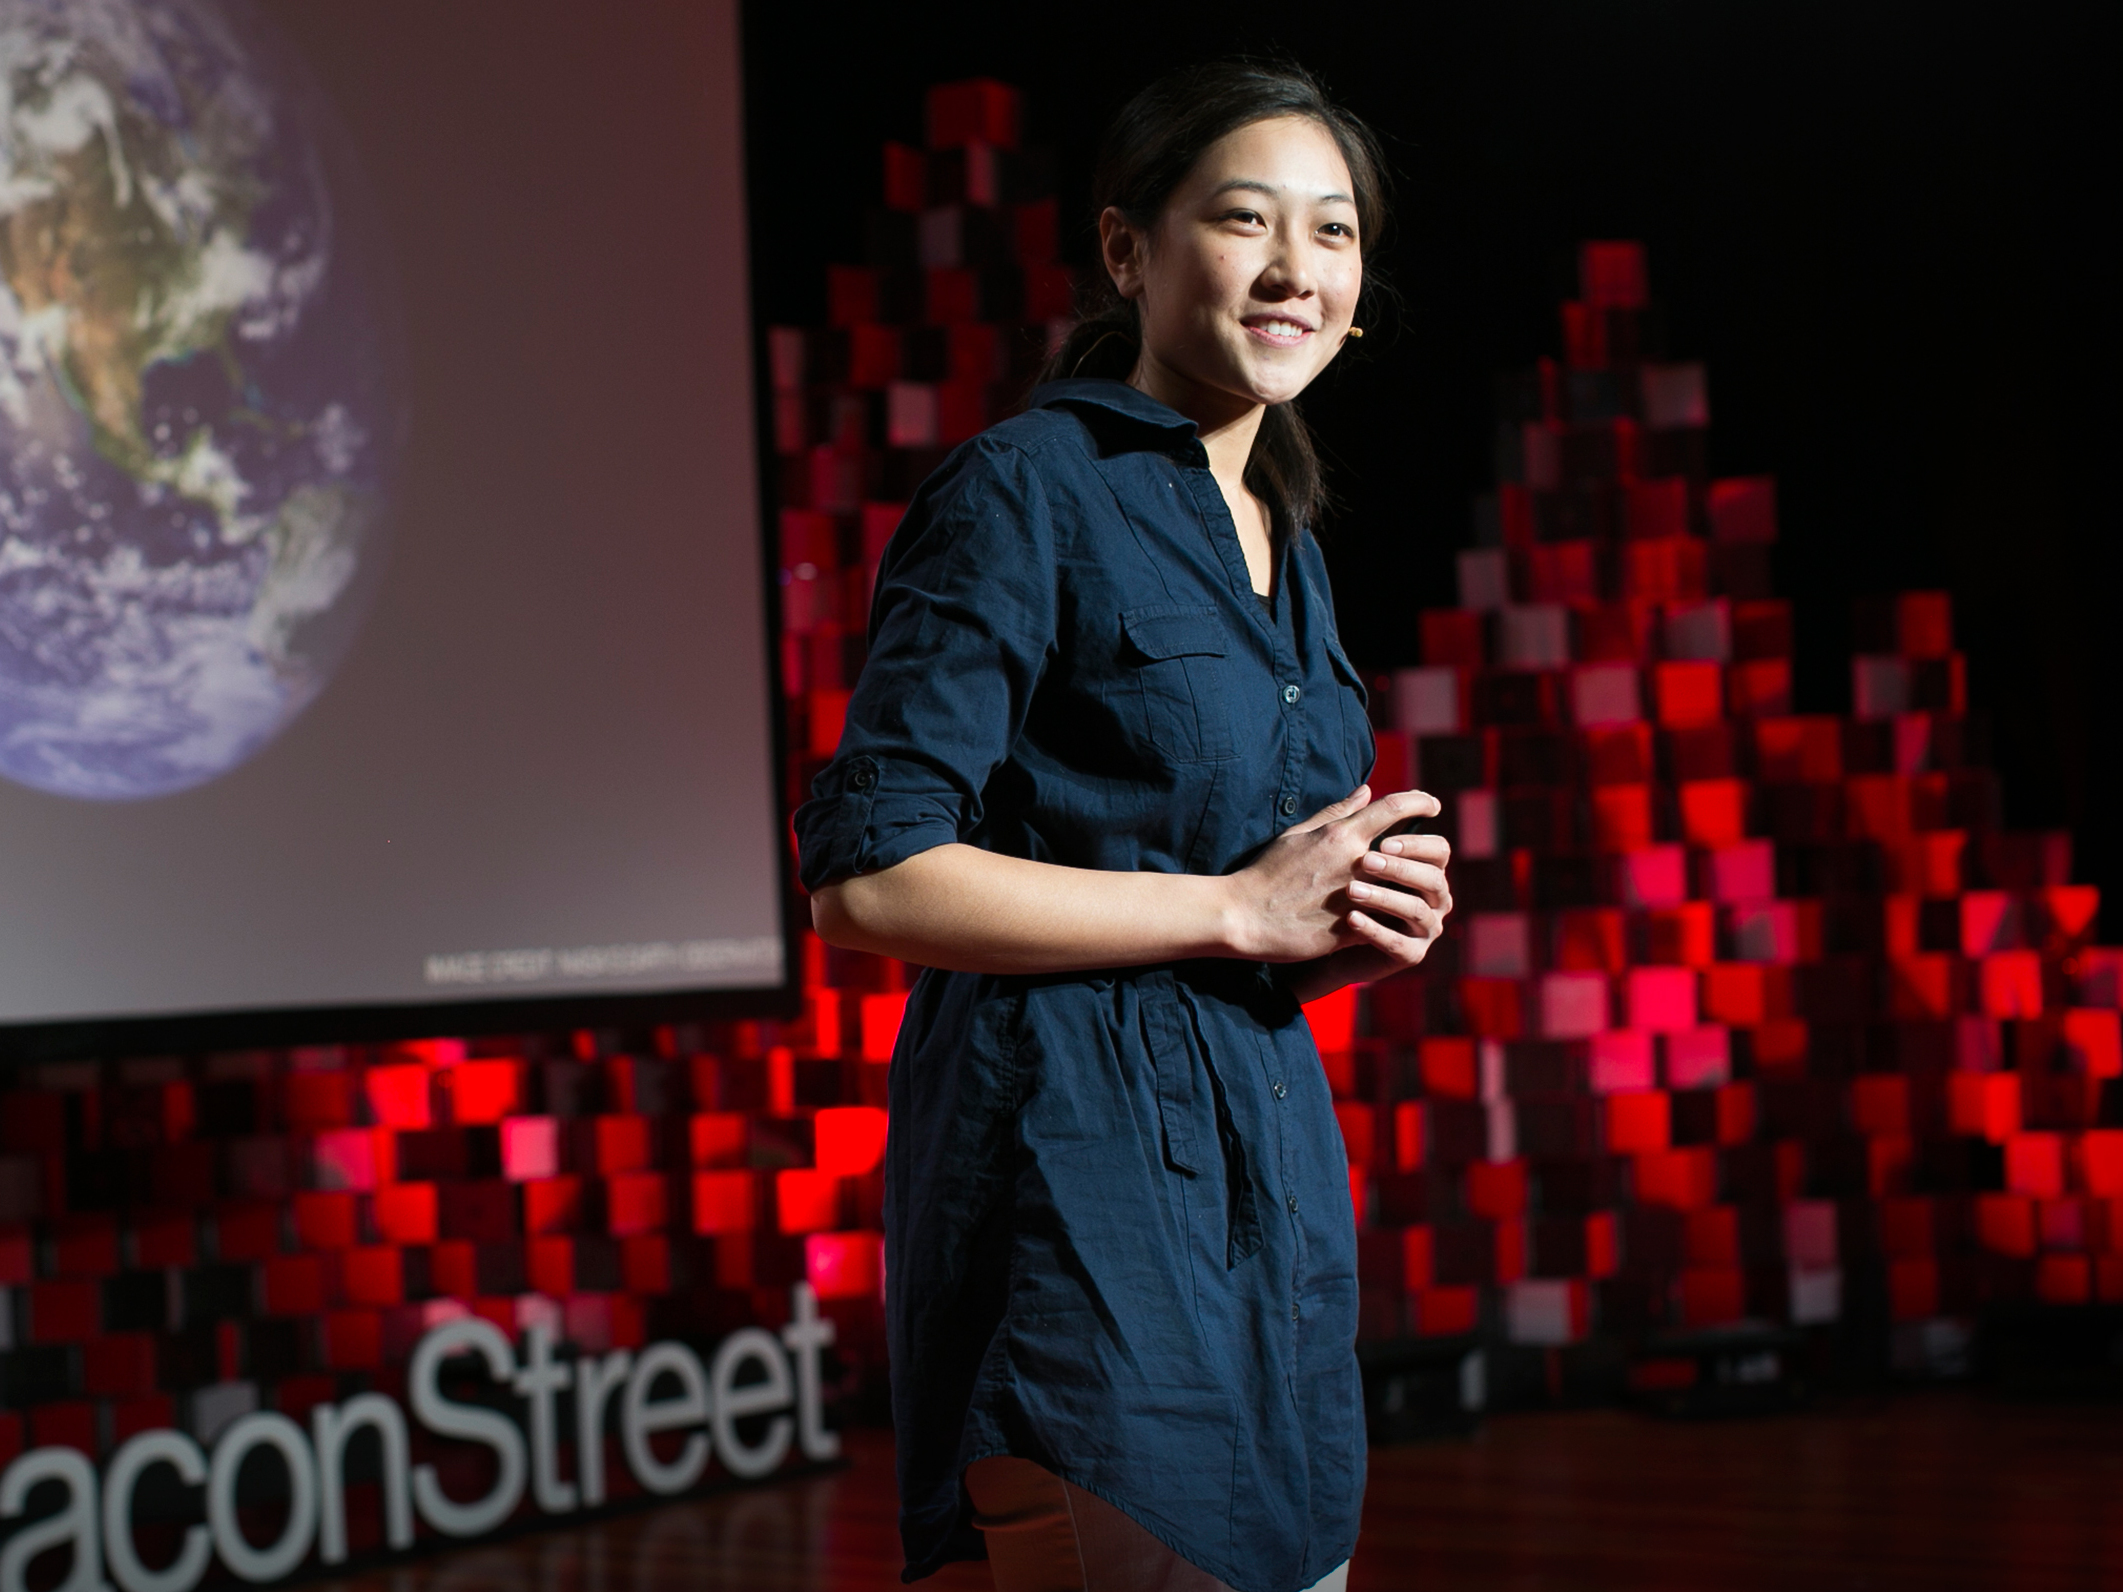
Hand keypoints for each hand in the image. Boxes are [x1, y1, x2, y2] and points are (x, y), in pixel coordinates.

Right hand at [1226, 785, 1453, 966]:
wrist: (1243, 916)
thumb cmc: (1268, 872)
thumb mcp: (1298, 834)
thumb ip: (1335, 813)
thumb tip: (1366, 791)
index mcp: (1341, 836)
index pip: (1393, 809)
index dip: (1420, 802)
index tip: (1433, 805)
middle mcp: (1353, 864)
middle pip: (1410, 852)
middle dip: (1426, 852)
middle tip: (1434, 852)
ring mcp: (1354, 899)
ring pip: (1403, 892)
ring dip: (1412, 889)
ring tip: (1417, 889)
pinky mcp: (1350, 930)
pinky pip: (1384, 924)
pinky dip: (1392, 920)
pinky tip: (1394, 919)